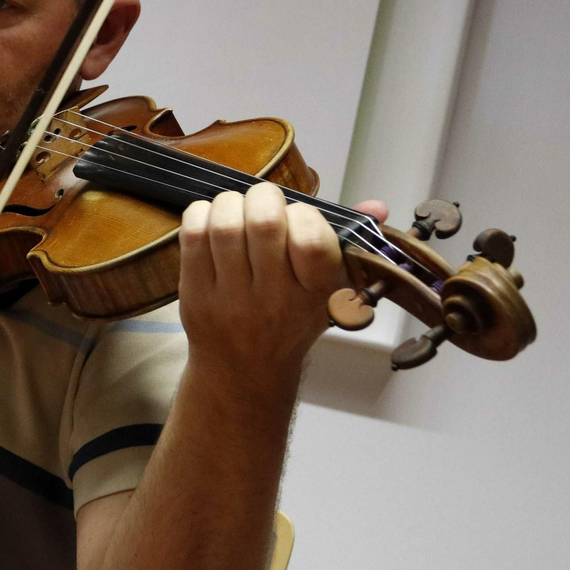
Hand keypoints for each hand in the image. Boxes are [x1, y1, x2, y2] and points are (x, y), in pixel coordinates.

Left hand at [177, 182, 382, 387]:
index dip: (302, 213)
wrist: (244, 372)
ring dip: (230, 203)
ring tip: (237, 209)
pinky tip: (212, 220)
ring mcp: (231, 298)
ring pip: (225, 225)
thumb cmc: (289, 322)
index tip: (297, 216)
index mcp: (314, 293)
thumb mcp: (330, 292)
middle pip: (263, 223)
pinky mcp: (195, 295)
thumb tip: (376, 206)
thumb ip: (351, 245)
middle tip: (262, 203)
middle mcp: (274, 298)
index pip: (311, 240)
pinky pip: (193, 236)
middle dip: (262, 197)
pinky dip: (201, 214)